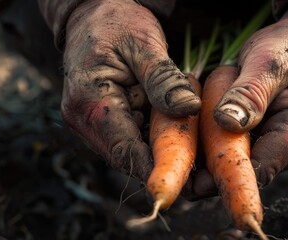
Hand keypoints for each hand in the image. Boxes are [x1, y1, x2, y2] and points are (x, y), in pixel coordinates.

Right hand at [60, 0, 200, 181]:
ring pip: (130, 152)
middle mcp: (82, 120)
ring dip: (161, 152)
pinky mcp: (100, 123)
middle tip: (205, 176)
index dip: (159, 167)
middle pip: (127, 157)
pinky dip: (153, 139)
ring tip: (199, 158)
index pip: (125, 149)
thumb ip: (163, 78)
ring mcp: (89, 124)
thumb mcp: (143, 43)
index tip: (195, 179)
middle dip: (164, 164)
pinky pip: (130, 139)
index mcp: (89, 101)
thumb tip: (190, 109)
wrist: (93, 14)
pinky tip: (181, 136)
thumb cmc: (117, 23)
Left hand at [184, 6, 287, 199]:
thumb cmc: (286, 49)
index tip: (190, 175)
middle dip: (210, 173)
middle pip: (247, 173)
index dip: (226, 175)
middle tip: (171, 170)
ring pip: (238, 166)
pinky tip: (182, 144)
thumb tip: (226, 122)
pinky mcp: (262, 145)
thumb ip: (249, 92)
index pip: (263, 166)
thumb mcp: (267, 62)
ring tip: (171, 157)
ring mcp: (278, 150)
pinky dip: (210, 149)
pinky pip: (234, 153)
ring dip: (206, 161)